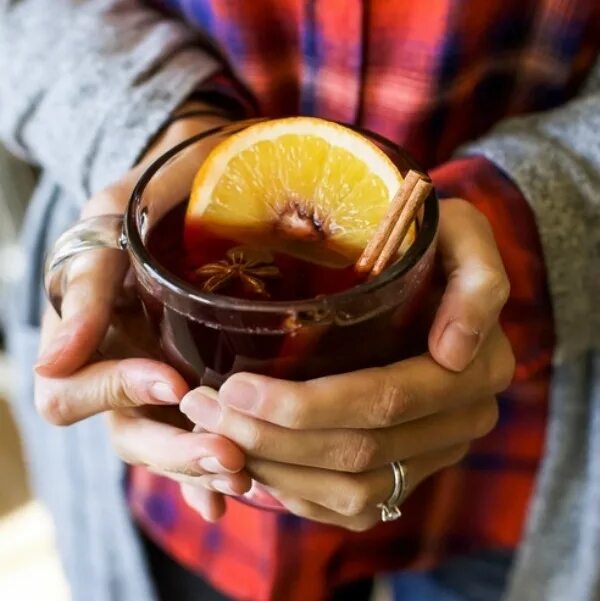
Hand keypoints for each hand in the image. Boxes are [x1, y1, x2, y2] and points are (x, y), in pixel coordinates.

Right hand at [35, 106, 249, 520]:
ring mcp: (155, 381)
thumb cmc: (145, 198)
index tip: (172, 379)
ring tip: (244, 476)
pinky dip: (209, 473)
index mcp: (82, 337)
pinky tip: (242, 494)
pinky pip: (194, 436)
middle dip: (173, 450)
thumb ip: (85, 284)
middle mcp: (115, 367)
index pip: (70, 394)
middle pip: (127, 433)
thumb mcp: (109, 223)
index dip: (117, 393)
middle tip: (227, 458)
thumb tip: (51, 361)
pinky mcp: (193, 383)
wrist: (192, 188)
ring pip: (164, 443)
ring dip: (199, 467)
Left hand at [180, 199, 514, 529]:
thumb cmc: (426, 245)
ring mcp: (434, 455)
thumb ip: (478, 280)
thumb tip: (453, 352)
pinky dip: (298, 495)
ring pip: (351, 491)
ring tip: (211, 432)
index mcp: (477, 368)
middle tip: (203, 407)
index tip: (236, 386)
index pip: (384, 401)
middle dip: (271, 439)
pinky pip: (354, 508)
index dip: (305, 405)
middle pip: (358, 452)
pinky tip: (253, 464)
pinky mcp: (410, 473)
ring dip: (275, 471)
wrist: (431, 280)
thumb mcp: (461, 234)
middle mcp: (461, 423)